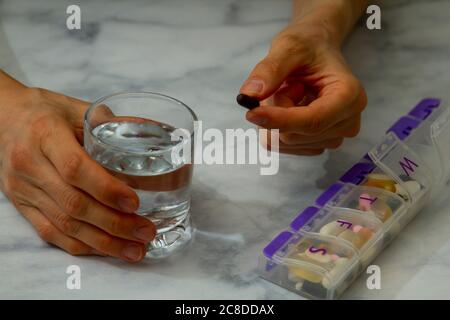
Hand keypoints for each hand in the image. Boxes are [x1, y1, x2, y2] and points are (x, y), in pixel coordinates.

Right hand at [0, 74, 154, 261]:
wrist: (5, 117)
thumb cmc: (47, 112)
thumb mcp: (78, 108)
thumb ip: (112, 123)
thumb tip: (154, 130)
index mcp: (46, 135)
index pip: (75, 169)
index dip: (106, 190)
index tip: (135, 203)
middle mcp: (30, 165)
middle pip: (74, 203)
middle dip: (114, 224)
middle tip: (146, 232)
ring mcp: (23, 189)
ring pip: (64, 224)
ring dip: (103, 242)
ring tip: (135, 250)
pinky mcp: (21, 205)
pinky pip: (51, 233)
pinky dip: (82, 245)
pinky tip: (107, 250)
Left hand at [240, 23, 366, 154]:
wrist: (317, 51)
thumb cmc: (308, 46)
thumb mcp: (289, 46)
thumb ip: (270, 69)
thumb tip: (249, 94)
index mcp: (349, 95)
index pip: (313, 121)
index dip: (279, 120)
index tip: (251, 113)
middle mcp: (347, 122)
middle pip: (294, 134)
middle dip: (275, 110)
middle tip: (283, 84)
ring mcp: (334, 137)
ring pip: (284, 141)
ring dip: (275, 117)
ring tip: (290, 91)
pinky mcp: (317, 145)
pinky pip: (281, 146)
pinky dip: (275, 126)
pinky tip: (290, 106)